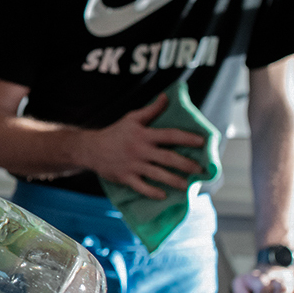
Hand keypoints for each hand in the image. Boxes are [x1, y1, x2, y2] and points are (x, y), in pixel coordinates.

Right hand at [78, 93, 206, 200]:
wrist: (90, 149)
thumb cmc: (115, 133)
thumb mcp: (132, 118)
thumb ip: (151, 110)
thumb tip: (166, 97)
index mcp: (143, 134)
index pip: (170, 135)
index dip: (187, 138)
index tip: (203, 142)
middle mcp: (140, 150)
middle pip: (168, 158)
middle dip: (186, 164)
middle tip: (200, 170)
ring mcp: (133, 165)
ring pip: (158, 174)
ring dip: (175, 181)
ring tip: (187, 185)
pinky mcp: (125, 178)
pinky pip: (141, 187)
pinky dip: (153, 192)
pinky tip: (164, 195)